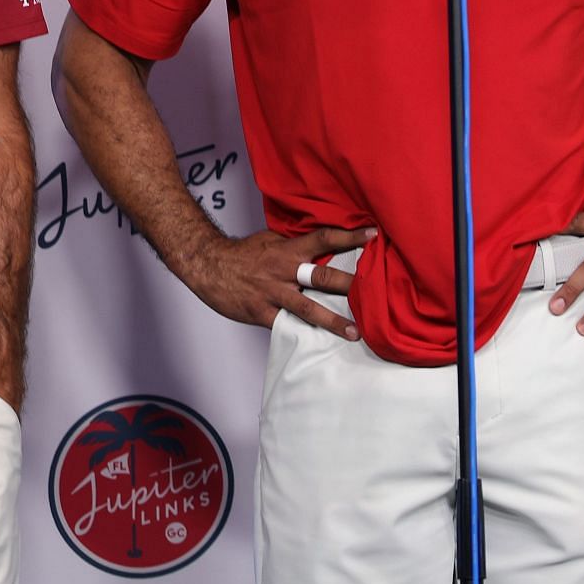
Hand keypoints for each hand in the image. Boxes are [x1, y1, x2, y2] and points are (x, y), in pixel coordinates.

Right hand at [179, 226, 373, 341]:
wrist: (208, 265)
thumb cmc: (243, 254)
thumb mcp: (272, 240)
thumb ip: (296, 245)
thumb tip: (323, 243)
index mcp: (289, 250)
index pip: (324, 238)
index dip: (349, 236)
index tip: (373, 235)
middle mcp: (284, 270)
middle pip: (321, 276)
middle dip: (349, 284)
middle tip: (375, 291)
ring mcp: (273, 293)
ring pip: (307, 307)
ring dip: (333, 320)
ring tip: (354, 332)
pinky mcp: (261, 313)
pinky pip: (285, 326)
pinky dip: (302, 336)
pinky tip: (318, 348)